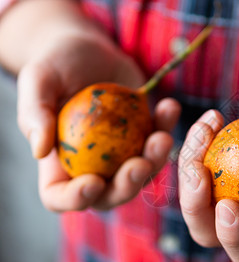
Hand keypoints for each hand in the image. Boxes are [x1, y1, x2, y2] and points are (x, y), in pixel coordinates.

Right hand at [17, 32, 180, 211]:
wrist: (89, 50)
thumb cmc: (56, 65)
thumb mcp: (38, 80)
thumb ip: (34, 114)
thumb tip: (39, 151)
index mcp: (59, 164)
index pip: (60, 197)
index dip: (76, 199)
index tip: (93, 182)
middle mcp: (92, 166)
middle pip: (111, 193)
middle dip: (128, 185)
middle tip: (140, 164)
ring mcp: (122, 154)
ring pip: (142, 171)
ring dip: (156, 160)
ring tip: (161, 136)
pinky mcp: (143, 135)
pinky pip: (158, 139)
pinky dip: (166, 126)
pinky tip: (169, 107)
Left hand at [178, 101, 238, 261]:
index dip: (231, 238)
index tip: (230, 205)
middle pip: (205, 228)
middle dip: (192, 204)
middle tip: (198, 169)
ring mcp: (229, 190)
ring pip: (194, 191)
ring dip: (189, 162)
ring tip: (206, 128)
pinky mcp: (220, 164)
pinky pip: (198, 158)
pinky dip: (199, 140)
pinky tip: (213, 118)